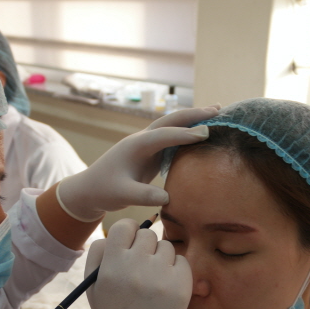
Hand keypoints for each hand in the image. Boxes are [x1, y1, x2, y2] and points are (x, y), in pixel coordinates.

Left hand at [56, 105, 219, 221]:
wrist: (89, 190)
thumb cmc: (104, 191)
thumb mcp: (122, 196)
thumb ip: (142, 196)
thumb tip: (167, 199)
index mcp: (136, 146)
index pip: (164, 135)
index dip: (185, 134)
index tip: (206, 133)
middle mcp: (142, 140)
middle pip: (171, 121)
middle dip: (194, 114)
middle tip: (220, 109)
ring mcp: (146, 145)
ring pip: (172, 126)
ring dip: (193, 120)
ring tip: (217, 115)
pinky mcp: (150, 153)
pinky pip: (172, 139)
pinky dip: (188, 133)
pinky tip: (203, 135)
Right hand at [85, 219, 191, 308]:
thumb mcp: (93, 283)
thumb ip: (99, 253)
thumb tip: (120, 231)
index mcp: (113, 265)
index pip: (124, 226)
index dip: (127, 232)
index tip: (129, 243)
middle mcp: (137, 268)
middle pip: (147, 234)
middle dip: (144, 247)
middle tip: (141, 264)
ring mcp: (161, 277)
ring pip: (166, 246)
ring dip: (160, 257)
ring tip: (153, 277)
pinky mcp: (181, 286)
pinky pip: (182, 260)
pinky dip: (175, 268)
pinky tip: (165, 284)